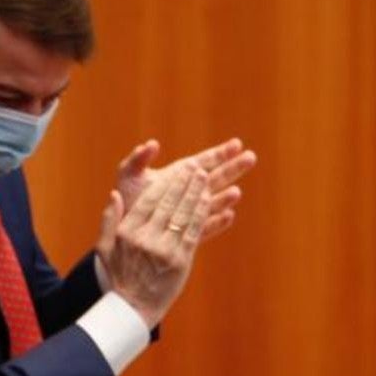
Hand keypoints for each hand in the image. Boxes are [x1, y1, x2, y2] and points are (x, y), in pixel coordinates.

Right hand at [97, 163, 209, 328]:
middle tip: (196, 168)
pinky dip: (202, 214)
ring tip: (204, 178)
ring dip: (195, 194)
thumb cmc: (119, 276)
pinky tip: (208, 201)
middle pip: (169, 204)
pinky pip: (193, 231)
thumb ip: (108, 219)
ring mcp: (164, 249)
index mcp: (127, 233)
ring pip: (183, 215)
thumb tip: (114, 194)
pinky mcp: (180, 260)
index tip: (177, 170)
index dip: (166, 184)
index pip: (149, 201)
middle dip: (184, 184)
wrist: (133, 307)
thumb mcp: (104, 247)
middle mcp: (145, 239)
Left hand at [116, 138, 256, 242]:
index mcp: (178, 175)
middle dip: (233, 168)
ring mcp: (190, 212)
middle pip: (216, 178)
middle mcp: (188, 192)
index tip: (237, 143)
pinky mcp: (187, 231)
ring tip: (236, 192)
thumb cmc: (126, 199)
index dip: (221, 152)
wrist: (123, 228)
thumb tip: (151, 144)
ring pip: (212, 202)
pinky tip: (228, 216)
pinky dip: (216, 222)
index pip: (204, 161)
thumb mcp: (128, 177)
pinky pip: (204, 226)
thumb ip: (137, 160)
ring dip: (225, 197)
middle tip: (251, 157)